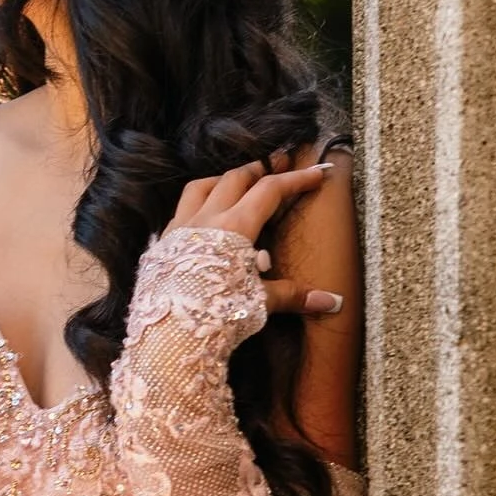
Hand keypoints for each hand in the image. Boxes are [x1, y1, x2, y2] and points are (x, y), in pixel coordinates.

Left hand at [162, 147, 345, 318]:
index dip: (296, 179)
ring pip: (201, 187)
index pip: (270, 191)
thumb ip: (293, 295)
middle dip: (260, 169)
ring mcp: (179, 228)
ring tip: (237, 182)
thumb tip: (333, 302)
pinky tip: (203, 216)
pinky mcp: (162, 243)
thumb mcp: (259, 303)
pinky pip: (180, 210)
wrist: (167, 332)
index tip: (316, 172)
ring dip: (223, 179)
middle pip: (235, 179)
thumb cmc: (216, 315)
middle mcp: (206, 219)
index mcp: (235, 227)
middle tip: (278, 163)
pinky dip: (197, 203)